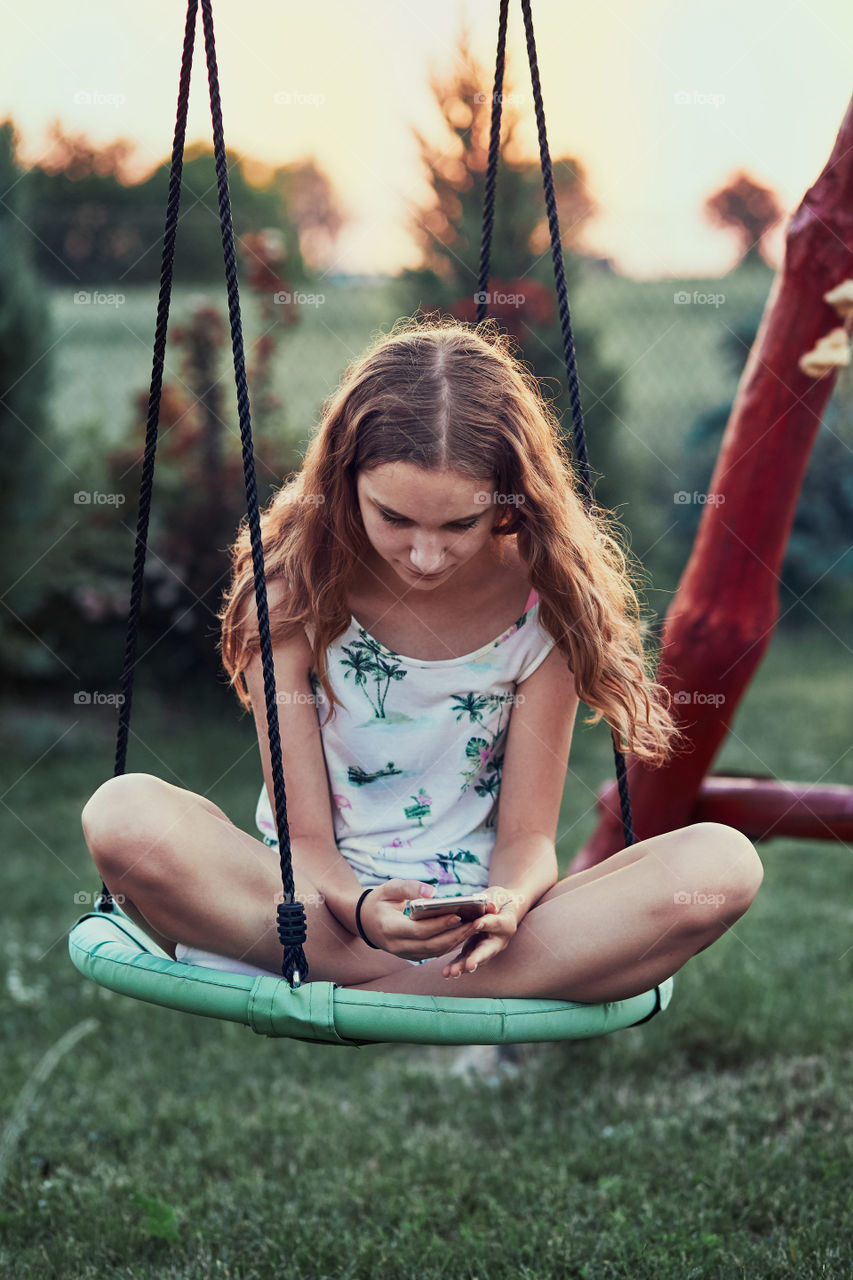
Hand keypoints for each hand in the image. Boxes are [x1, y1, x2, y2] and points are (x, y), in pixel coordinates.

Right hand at [359, 880, 481, 961]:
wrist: (364, 920)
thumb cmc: (379, 900)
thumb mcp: (390, 887)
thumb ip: (410, 887)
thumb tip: (433, 892)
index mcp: (390, 928)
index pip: (419, 930)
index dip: (439, 925)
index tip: (458, 915)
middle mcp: (396, 945)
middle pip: (430, 945)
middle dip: (454, 935)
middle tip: (474, 923)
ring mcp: (403, 954)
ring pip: (434, 952)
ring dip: (455, 941)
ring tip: (473, 928)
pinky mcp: (410, 956)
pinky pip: (432, 953)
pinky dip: (448, 944)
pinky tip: (462, 933)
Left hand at [442, 886, 520, 978]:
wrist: (503, 910)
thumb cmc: (499, 900)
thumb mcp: (498, 896)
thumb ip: (493, 901)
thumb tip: (489, 905)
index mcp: (506, 923)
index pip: (496, 923)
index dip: (487, 923)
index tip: (476, 924)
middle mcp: (499, 940)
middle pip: (487, 950)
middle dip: (477, 958)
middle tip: (469, 966)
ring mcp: (487, 949)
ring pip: (476, 959)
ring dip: (463, 967)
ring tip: (451, 973)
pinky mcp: (475, 951)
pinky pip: (466, 960)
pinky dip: (456, 966)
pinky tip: (446, 972)